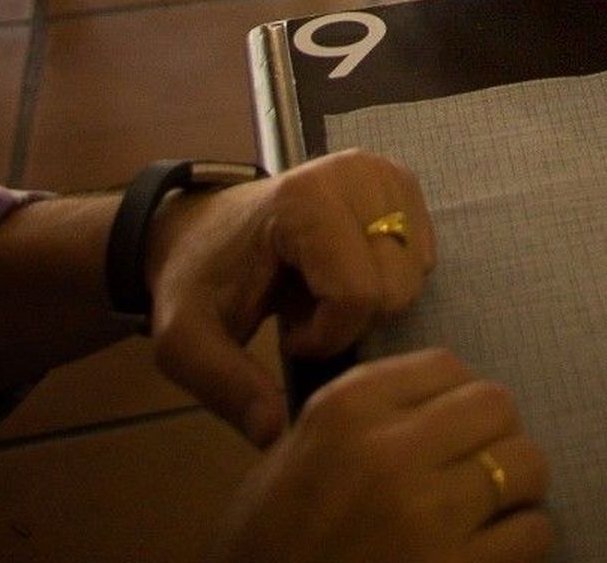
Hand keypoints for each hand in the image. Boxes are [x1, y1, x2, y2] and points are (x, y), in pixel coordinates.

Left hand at [146, 150, 434, 448]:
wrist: (202, 228)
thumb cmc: (198, 278)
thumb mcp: (186, 341)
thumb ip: (227, 386)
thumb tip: (275, 433)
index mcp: (304, 200)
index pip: (357, 294)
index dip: (327, 336)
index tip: (288, 335)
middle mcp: (355, 173)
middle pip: (393, 285)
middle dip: (351, 320)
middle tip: (303, 312)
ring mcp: (381, 173)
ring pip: (412, 273)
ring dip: (369, 300)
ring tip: (318, 290)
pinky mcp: (399, 182)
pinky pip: (420, 255)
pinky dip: (386, 277)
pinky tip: (342, 270)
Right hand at [206, 348, 550, 562]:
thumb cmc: (264, 545)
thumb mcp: (291, 455)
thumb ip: (359, 415)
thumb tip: (432, 399)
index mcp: (349, 408)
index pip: (446, 366)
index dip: (457, 397)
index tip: (452, 427)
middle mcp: (393, 450)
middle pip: (495, 405)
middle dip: (495, 433)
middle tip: (479, 465)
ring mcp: (429, 516)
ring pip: (526, 463)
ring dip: (519, 483)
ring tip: (496, 506)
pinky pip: (532, 532)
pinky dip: (525, 536)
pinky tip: (497, 548)